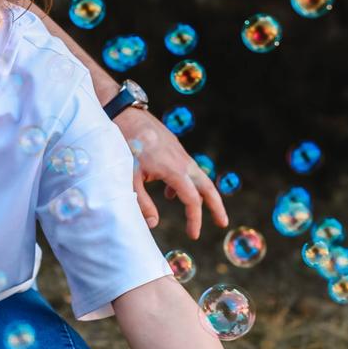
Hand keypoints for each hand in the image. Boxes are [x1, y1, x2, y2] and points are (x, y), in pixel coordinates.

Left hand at [115, 108, 227, 238]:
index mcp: (174, 170)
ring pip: (198, 177)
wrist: (124, 113)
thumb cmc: (125, 145)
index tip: (194, 235)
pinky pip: (186, 169)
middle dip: (216, 206)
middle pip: (207, 186)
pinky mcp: (173, 147)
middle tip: (223, 223)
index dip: (195, 219)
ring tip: (198, 211)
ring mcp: (179, 153)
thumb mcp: (129, 178)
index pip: (191, 200)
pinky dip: (185, 184)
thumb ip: (142, 203)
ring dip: (201, 195)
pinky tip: (170, 193)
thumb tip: (153, 224)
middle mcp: (182, 161)